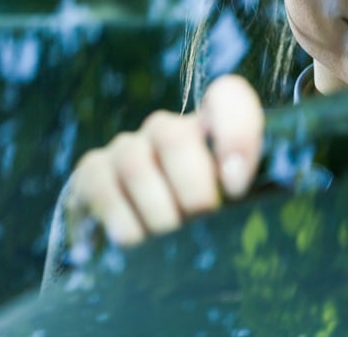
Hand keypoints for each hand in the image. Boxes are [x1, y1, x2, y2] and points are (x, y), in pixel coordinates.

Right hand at [63, 75, 264, 246]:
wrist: (146, 249)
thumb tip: (255, 203)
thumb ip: (253, 200)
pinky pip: (99, 184)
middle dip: (191, 187)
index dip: (235, 132)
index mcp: (213, 134)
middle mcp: (168, 132)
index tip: (237, 185)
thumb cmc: (206, 228)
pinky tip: (135, 242)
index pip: (228, 98)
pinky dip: (119, 218)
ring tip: (170, 239)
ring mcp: (127, 148)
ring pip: (134, 161)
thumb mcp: (236, 212)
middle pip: (173, 135)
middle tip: (202, 220)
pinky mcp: (92, 171)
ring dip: (156, 210)